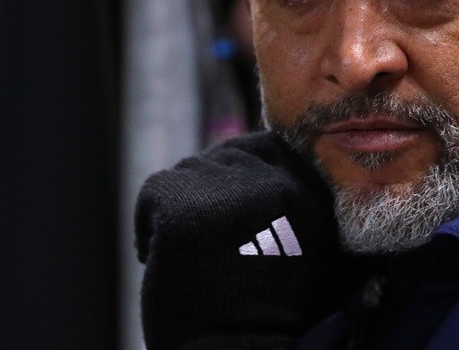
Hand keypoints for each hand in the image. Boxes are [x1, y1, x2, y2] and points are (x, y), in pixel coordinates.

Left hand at [134, 130, 356, 348]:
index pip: (268, 146)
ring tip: (190, 252)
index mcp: (308, 190)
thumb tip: (259, 165)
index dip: (244, 171)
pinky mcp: (183, 208)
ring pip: (189, 171)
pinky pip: (154, 191)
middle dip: (211, 190)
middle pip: (226, 156)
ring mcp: (226, 193)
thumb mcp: (306, 246)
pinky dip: (150, 223)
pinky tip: (161, 256)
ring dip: (183, 205)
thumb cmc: (270, 314)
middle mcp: (272, 182)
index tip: (232, 204)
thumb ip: (292, 200)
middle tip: (207, 236)